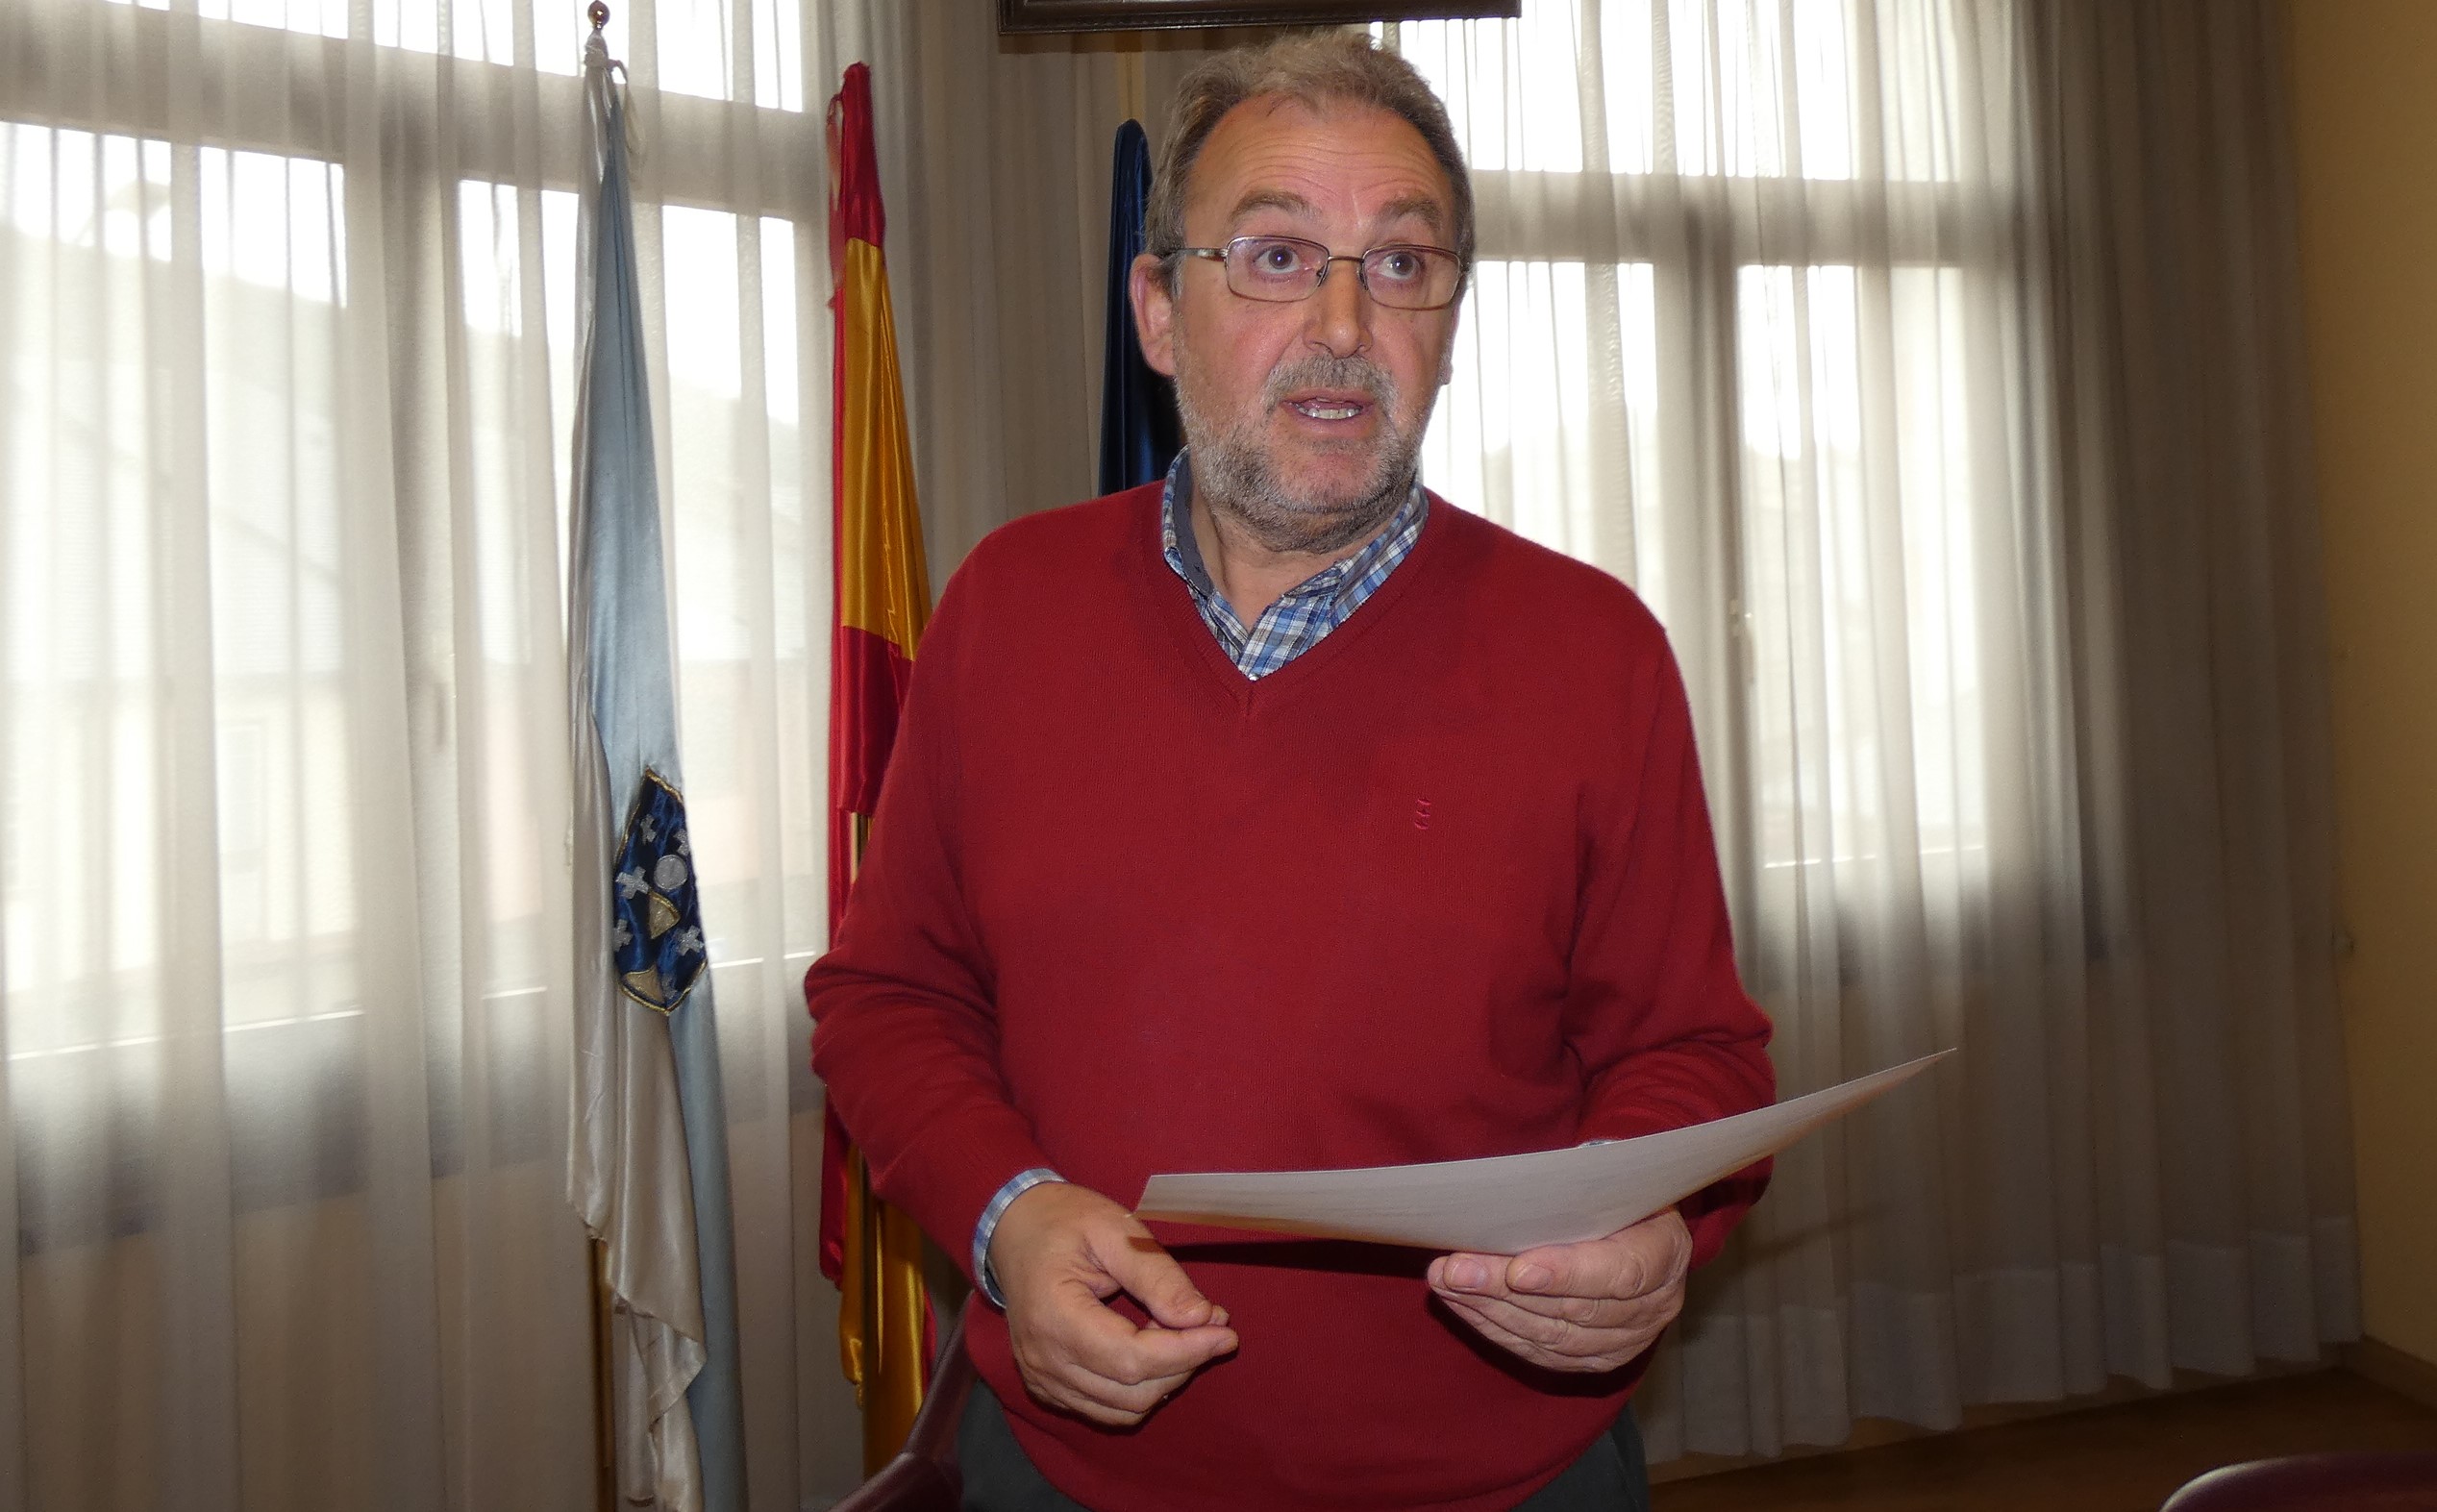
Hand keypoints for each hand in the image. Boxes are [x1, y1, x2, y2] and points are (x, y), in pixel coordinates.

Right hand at [987, 1181, 1238, 1425]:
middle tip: (1208, 1321)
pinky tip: (1149, 1346)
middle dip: (1184, 1362)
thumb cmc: (1064, 1221)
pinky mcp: (1047, 1387)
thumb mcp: (1115, 1230)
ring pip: (1124, 1408)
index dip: (1187, 1350)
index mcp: (1054, 1315)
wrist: (1015, 1229)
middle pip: (1133, 1390)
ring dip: (1165, 1377)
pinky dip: (1139, 1387)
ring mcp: (1042, 1378)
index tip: (1225, 1330)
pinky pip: (1106, 1407)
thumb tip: (1202, 1317)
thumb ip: (1158, 1276)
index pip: (1132, 1358)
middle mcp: (1043, 1359)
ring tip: (1177, 1330)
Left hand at [1427, 1208, 1691, 1372]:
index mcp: (1667, 1251)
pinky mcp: (1596, 1359)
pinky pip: (1542, 1352)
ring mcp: (1628, 1339)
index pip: (1620, 1272)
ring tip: (1446, 1282)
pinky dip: (1497, 1328)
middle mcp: (1656, 1305)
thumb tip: (1505, 1195)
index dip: (1567, 1274)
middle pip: (1575, 1309)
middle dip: (1505, 1289)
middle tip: (1454, 1270)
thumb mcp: (1605, 1176)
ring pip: (1554, 1336)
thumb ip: (1569, 1193)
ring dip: (1491, 1309)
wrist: (1630, 1216)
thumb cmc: (1609, 1187)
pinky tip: (1463, 1304)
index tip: (1516, 1270)